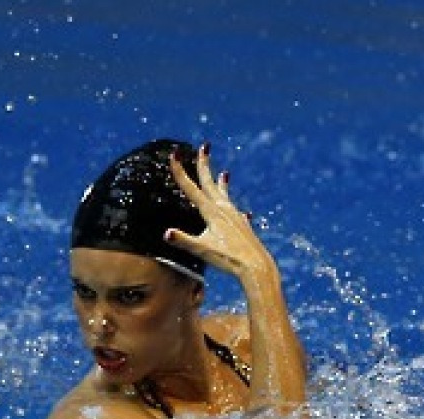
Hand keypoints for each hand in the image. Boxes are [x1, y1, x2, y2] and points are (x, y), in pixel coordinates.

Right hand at [165, 145, 271, 279]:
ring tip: (224, 172)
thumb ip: (184, 241)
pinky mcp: (242, 225)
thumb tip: (166, 233)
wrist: (256, 267)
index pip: (191, 188)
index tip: (174, 155)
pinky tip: (237, 210)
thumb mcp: (202, 251)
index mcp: (212, 212)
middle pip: (210, 183)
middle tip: (204, 146)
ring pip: (224, 195)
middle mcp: (224, 210)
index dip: (180, 172)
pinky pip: (234, 210)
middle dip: (204, 164)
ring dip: (221, 183)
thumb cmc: (228, 259)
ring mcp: (235, 216)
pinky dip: (232, 205)